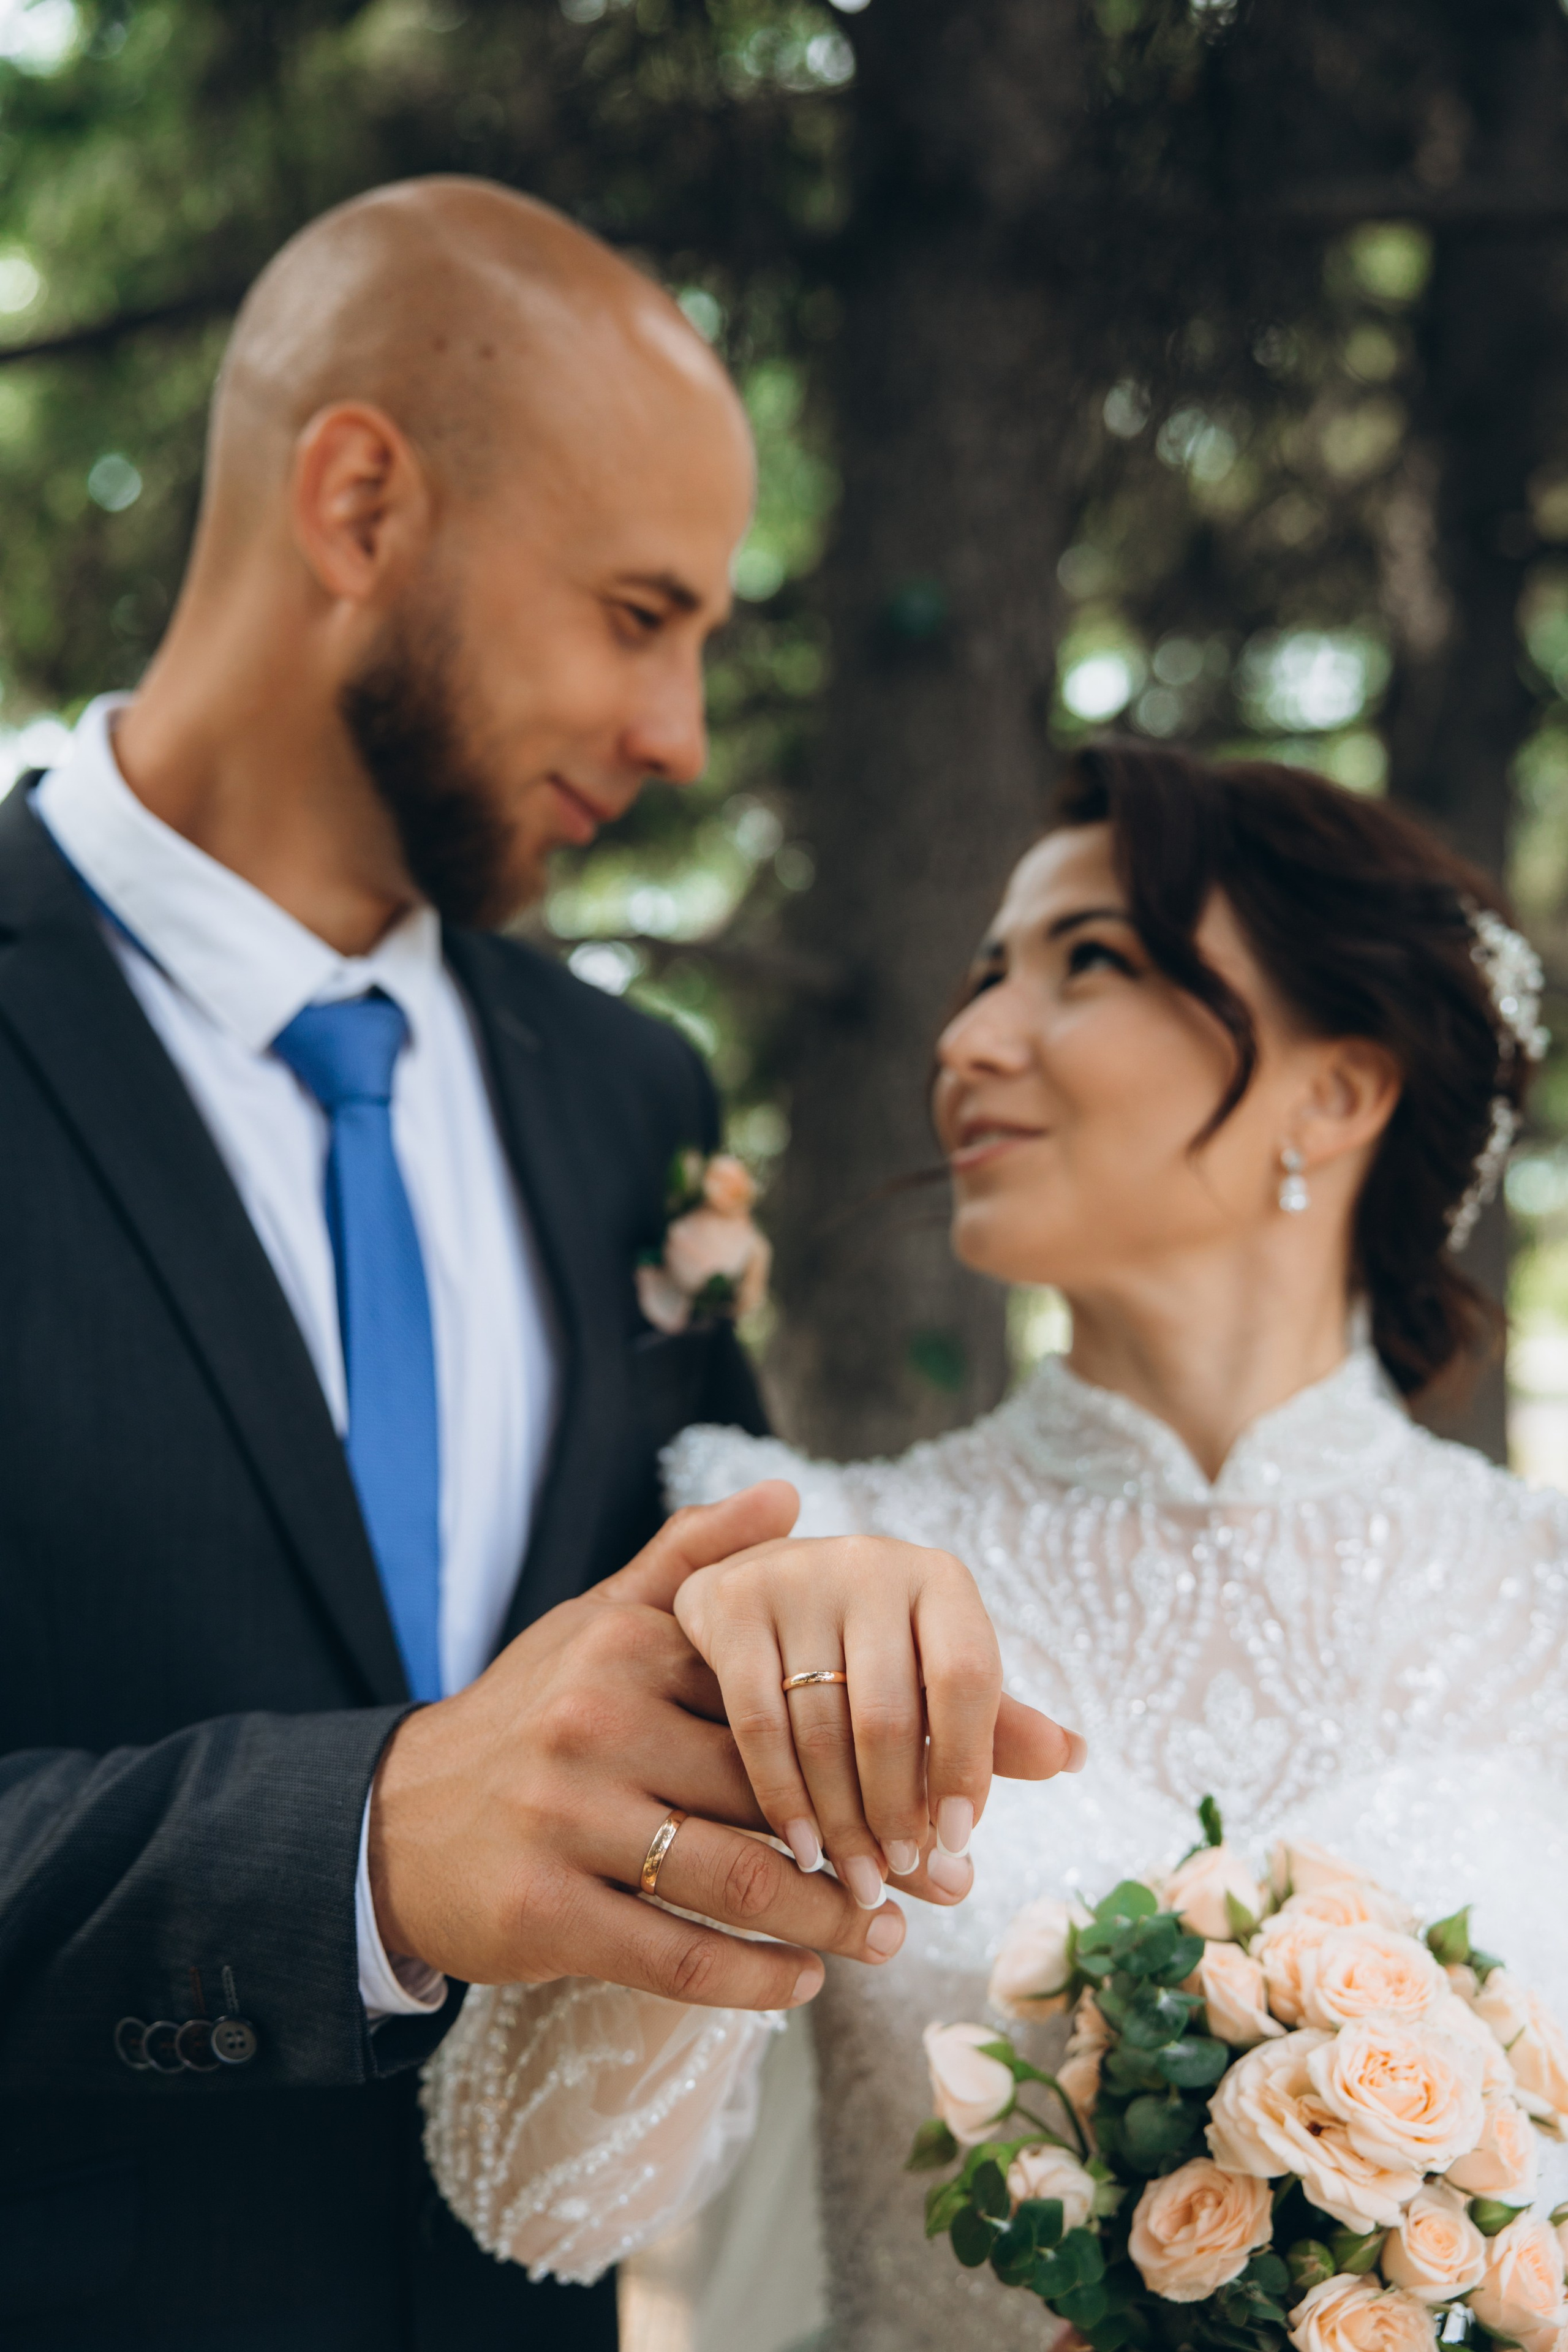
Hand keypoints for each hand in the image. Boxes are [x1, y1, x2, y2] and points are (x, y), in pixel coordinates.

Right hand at [367, 1485, 910, 2010]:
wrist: (391, 1821)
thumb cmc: (527, 1715)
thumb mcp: (597, 1621)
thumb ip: (692, 1558)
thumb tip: (788, 1492)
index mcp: (627, 1649)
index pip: (778, 1697)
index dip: (871, 1745)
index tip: (942, 1784)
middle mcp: (597, 1724)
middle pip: (772, 1792)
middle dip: (872, 1842)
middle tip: (945, 1876)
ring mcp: (569, 1820)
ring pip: (739, 1880)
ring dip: (832, 1921)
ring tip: (892, 1934)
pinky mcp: (545, 1911)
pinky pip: (677, 1954)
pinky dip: (755, 1978)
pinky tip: (803, 1984)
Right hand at [673, 1485, 1084, 1911]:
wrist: (760, 1585)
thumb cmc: (869, 1649)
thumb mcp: (932, 1675)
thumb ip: (992, 1721)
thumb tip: (1074, 1756)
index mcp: (938, 1578)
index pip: (967, 1676)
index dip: (967, 1765)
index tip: (960, 1841)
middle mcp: (869, 1562)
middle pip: (889, 1713)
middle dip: (896, 1810)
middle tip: (900, 1873)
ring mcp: (793, 1577)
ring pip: (821, 1727)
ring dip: (843, 1819)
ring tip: (859, 1879)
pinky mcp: (731, 1604)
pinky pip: (759, 1721)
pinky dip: (784, 1796)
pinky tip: (804, 1848)